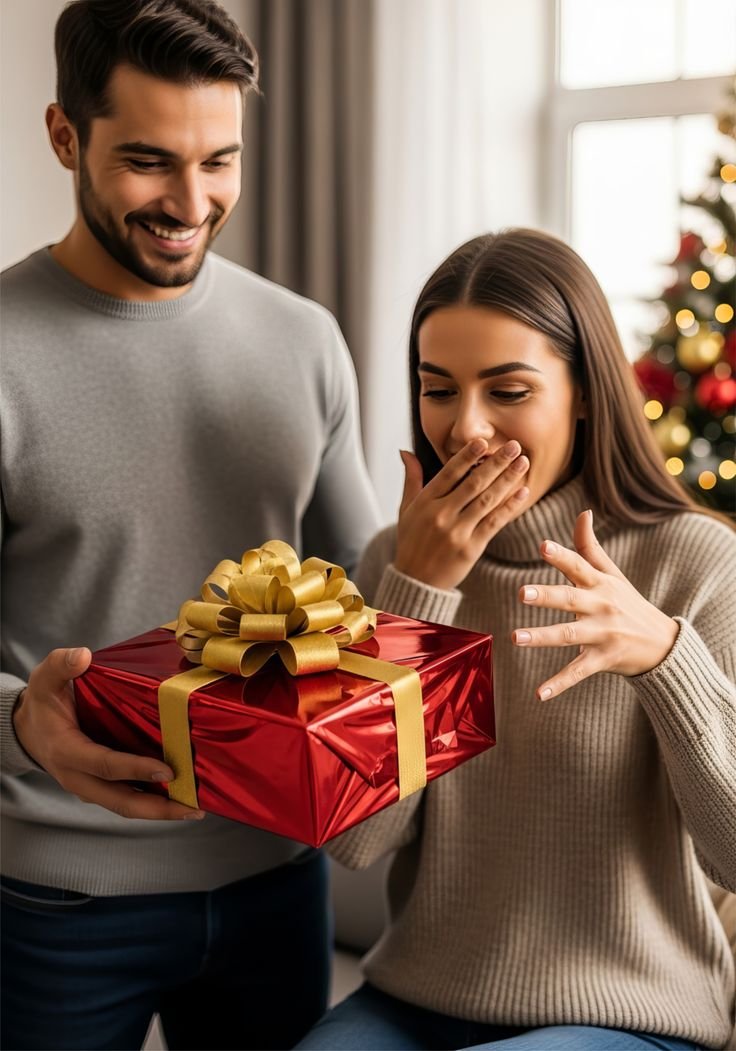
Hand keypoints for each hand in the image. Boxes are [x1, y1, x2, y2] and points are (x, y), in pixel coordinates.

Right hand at [13, 647, 204, 819]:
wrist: (27, 729)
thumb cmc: (43, 702)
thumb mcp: (46, 679)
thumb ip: (61, 664)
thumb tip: (83, 656)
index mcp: (66, 751)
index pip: (105, 765)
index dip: (136, 769)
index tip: (167, 770)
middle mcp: (78, 777)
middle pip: (120, 800)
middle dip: (157, 808)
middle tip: (192, 807)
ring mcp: (89, 786)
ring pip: (125, 805)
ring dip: (159, 811)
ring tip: (194, 808)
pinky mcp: (99, 787)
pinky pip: (126, 798)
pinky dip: (151, 801)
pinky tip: (178, 797)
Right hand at [394, 438, 528, 589]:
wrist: (416, 581)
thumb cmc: (411, 542)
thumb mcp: (405, 509)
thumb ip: (411, 479)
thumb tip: (406, 452)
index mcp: (425, 503)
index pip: (449, 473)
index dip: (467, 456)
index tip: (484, 442)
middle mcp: (441, 515)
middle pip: (473, 484)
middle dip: (496, 463)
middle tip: (514, 445)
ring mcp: (457, 532)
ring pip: (487, 501)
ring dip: (507, 480)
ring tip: (523, 462)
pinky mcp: (471, 548)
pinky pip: (494, 523)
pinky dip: (510, 506)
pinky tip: (523, 492)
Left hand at [512, 510, 678, 699]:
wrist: (662, 644)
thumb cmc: (628, 603)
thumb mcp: (611, 575)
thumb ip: (589, 546)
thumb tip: (582, 511)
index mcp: (599, 584)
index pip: (578, 565)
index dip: (561, 555)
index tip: (543, 545)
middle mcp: (600, 607)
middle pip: (569, 599)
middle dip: (546, 595)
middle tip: (520, 592)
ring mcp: (602, 635)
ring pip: (568, 635)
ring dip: (541, 637)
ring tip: (515, 637)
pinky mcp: (602, 660)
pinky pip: (577, 672)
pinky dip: (558, 684)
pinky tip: (538, 694)